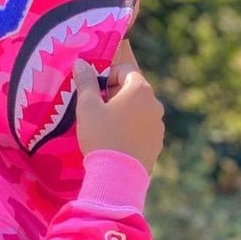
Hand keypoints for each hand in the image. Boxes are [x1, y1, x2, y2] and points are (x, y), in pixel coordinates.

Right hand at [73, 41, 164, 173]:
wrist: (117, 177)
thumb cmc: (101, 136)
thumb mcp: (87, 107)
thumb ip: (85, 81)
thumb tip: (81, 62)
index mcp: (140, 89)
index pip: (125, 69)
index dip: (106, 76)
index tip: (94, 92)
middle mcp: (155, 104)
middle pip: (133, 89)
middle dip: (114, 94)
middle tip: (96, 110)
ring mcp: (159, 125)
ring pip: (139, 110)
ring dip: (123, 112)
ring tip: (106, 128)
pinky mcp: (157, 144)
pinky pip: (142, 129)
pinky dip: (131, 129)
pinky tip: (116, 142)